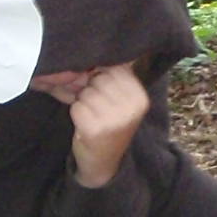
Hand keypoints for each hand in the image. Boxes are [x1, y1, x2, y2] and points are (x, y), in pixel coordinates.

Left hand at [67, 64, 149, 187]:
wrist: (104, 163)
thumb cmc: (110, 125)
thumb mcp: (121, 101)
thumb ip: (113, 77)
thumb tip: (94, 53)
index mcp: (140, 97)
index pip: (114, 68)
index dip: (102, 76)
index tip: (105, 93)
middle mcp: (131, 107)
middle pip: (99, 78)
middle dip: (91, 88)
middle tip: (98, 107)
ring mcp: (114, 119)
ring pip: (86, 92)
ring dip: (83, 102)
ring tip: (93, 116)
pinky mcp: (95, 130)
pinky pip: (77, 107)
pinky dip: (76, 113)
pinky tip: (86, 124)